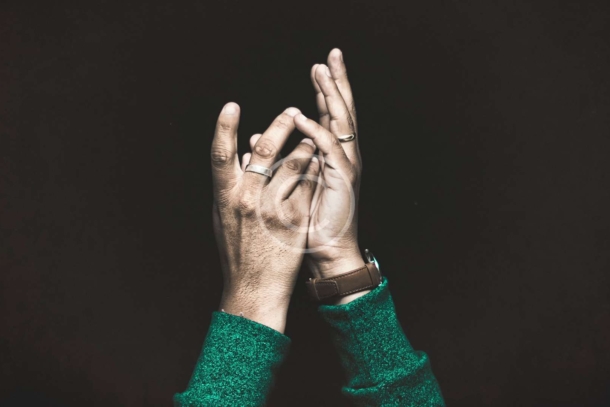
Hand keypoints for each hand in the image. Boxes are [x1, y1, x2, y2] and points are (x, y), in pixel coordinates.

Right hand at [211, 103, 318, 332]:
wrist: (254, 286)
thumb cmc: (236, 249)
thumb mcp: (224, 217)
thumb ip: (232, 185)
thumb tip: (243, 154)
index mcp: (225, 197)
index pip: (221, 154)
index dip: (224, 128)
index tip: (231, 106)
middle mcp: (247, 200)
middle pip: (265, 152)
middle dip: (280, 126)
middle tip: (292, 110)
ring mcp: (273, 209)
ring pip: (294, 165)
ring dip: (305, 145)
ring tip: (311, 135)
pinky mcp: (295, 218)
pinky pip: (309, 185)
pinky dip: (315, 170)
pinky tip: (320, 161)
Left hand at [294, 49, 366, 302]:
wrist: (328, 252)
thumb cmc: (308, 222)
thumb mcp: (289, 184)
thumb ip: (276, 157)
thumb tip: (252, 140)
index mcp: (331, 155)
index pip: (330, 114)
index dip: (326, 90)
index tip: (319, 66)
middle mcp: (343, 156)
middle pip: (343, 110)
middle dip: (338, 81)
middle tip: (332, 54)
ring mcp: (346, 167)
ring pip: (341, 123)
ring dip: (331, 96)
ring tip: (321, 72)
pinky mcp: (342, 181)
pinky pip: (330, 151)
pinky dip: (317, 132)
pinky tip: (303, 118)